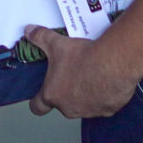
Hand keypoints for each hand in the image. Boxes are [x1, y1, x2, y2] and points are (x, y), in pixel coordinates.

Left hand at [23, 26, 137, 118]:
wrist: (113, 64)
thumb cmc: (82, 57)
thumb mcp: (56, 43)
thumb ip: (40, 37)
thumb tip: (29, 31)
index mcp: (53, 95)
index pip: (38, 107)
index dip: (37, 102)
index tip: (39, 95)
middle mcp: (69, 108)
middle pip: (62, 104)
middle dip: (65, 91)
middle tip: (71, 73)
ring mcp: (90, 111)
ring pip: (83, 105)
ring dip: (84, 94)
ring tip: (90, 74)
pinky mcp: (108, 110)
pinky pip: (102, 104)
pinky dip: (103, 95)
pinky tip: (106, 79)